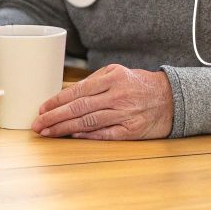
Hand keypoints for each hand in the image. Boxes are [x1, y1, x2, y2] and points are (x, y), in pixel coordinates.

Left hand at [32, 64, 173, 139]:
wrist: (172, 98)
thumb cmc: (139, 84)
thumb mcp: (117, 73)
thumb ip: (93, 82)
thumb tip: (66, 95)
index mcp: (113, 78)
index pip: (77, 91)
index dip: (57, 101)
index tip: (42, 109)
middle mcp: (118, 96)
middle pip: (79, 108)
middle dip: (54, 117)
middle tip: (37, 125)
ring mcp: (126, 114)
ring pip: (89, 122)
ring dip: (65, 129)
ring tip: (48, 133)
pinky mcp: (132, 131)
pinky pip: (105, 134)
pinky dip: (87, 136)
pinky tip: (73, 136)